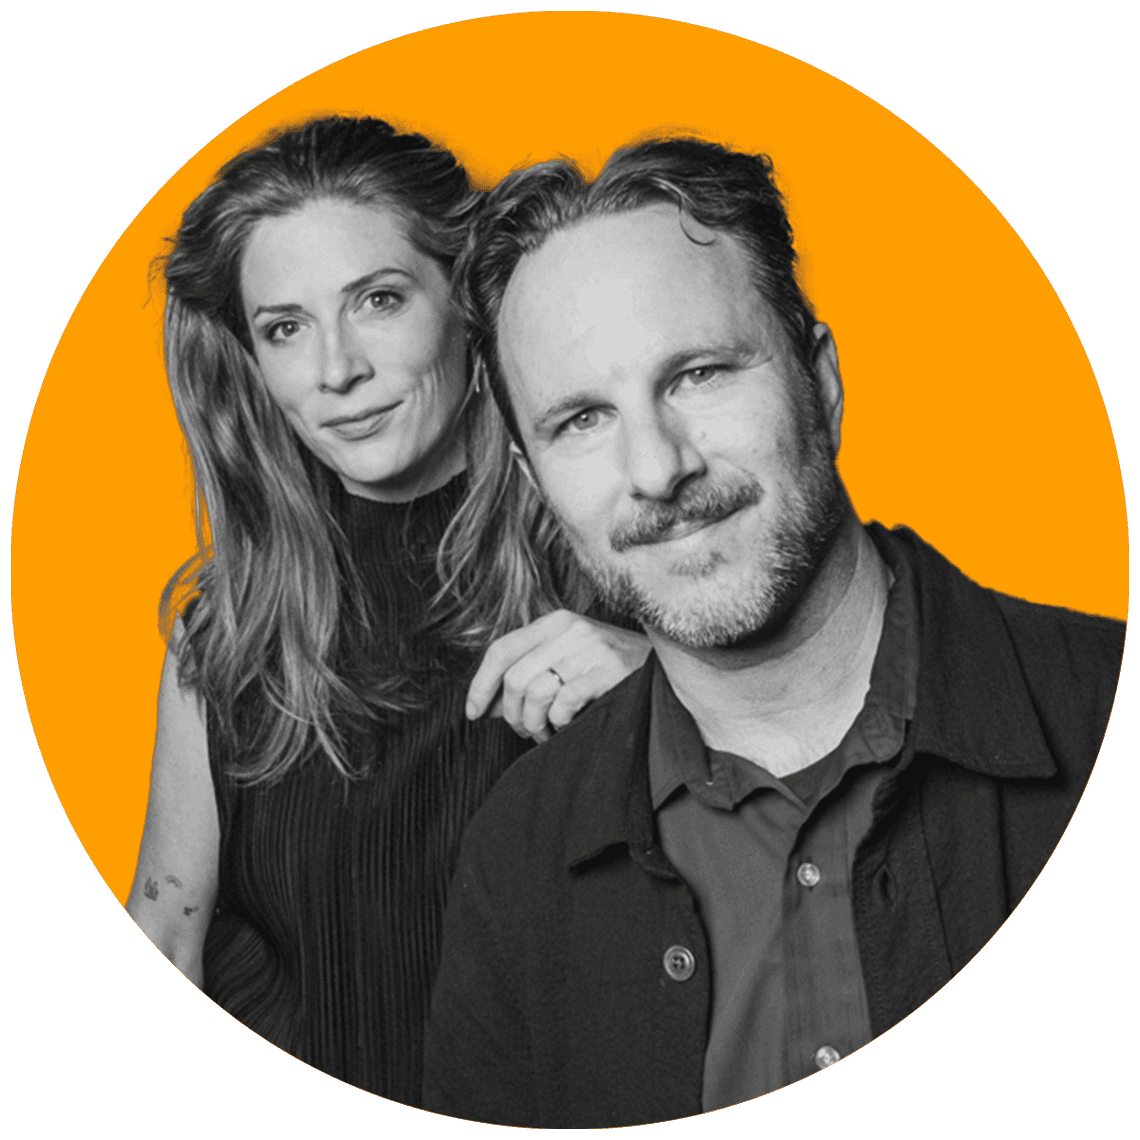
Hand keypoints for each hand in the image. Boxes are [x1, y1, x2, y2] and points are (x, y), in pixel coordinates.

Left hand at [466, 610, 650, 742]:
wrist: (667, 665)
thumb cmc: (611, 669)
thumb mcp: (569, 657)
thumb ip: (531, 672)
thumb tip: (488, 704)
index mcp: (555, 622)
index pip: (501, 650)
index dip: (481, 684)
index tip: (474, 712)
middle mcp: (570, 629)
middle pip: (514, 678)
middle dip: (513, 715)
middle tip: (525, 730)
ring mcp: (590, 648)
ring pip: (535, 693)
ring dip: (535, 724)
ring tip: (547, 731)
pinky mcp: (609, 670)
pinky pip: (563, 704)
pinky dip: (559, 723)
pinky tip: (568, 726)